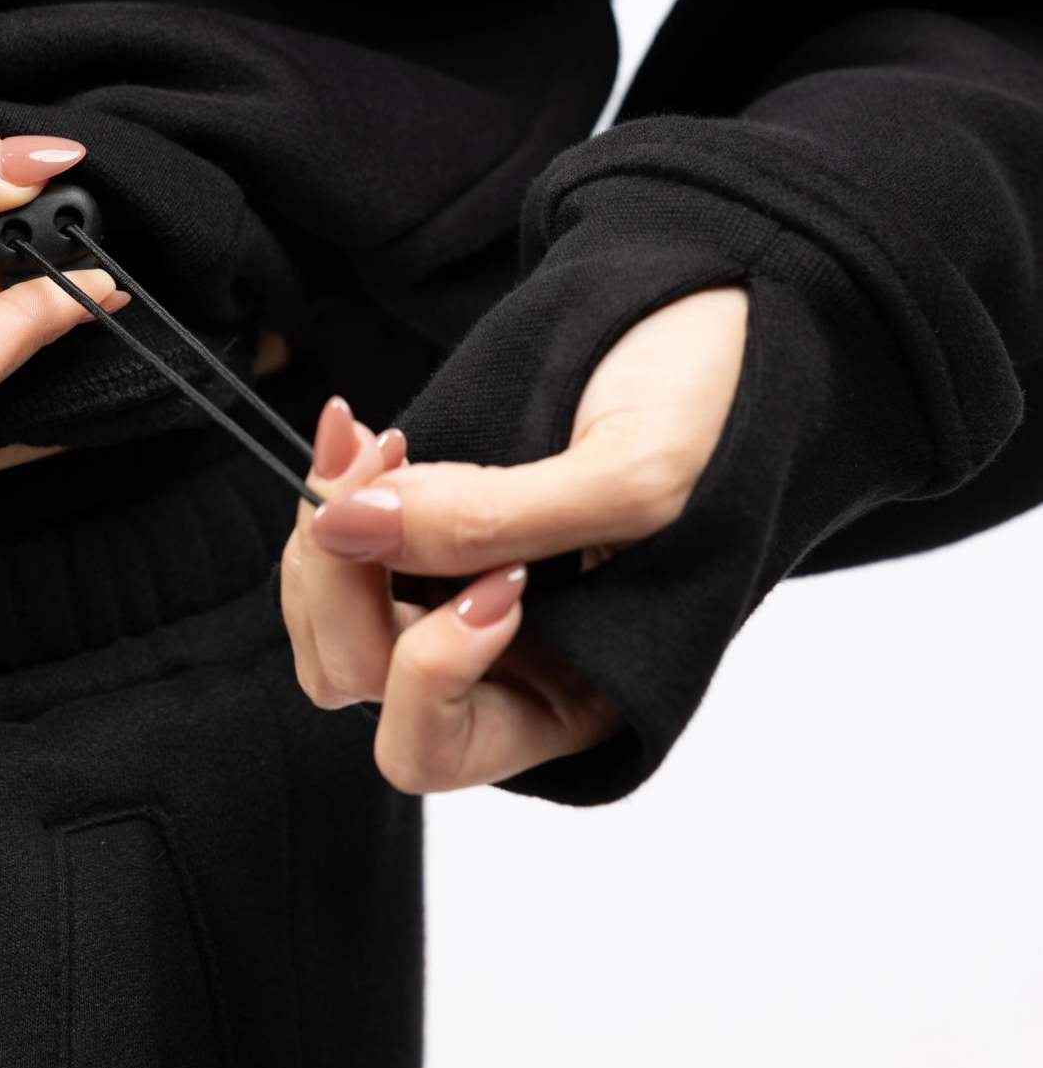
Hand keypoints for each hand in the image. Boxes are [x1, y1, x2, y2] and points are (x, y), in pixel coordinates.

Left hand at [280, 284, 749, 791]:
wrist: (742, 319)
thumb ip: (491, 517)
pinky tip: (364, 434)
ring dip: (325, 537)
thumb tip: (344, 528)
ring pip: (329, 619)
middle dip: (341, 584)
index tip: (499, 577)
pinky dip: (338, 497)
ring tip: (370, 440)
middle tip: (379, 468)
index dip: (430, 673)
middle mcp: (506, 663)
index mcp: (575, 695)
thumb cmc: (727, 412)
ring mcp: (461, 594)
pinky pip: (345, 548)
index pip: (437, 748)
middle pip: (358, 678)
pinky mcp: (437, 530)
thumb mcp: (630, 473)